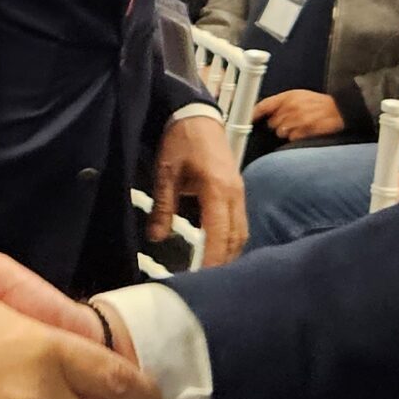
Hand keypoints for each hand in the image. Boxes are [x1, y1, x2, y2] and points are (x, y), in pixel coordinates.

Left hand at [151, 114, 246, 266]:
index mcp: (217, 190)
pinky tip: (219, 249)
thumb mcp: (165, 173)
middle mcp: (234, 193)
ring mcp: (239, 191)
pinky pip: (240, 221)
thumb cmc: (180, 141)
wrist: (197, 114)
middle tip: (208, 283)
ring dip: (230, 252)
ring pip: (242, 231)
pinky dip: (231, 239)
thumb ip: (163, 207)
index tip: (202, 279)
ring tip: (214, 272)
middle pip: (236, 238)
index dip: (212, 260)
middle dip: (224, 262)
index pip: (219, 234)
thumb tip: (157, 238)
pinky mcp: (238, 190)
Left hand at [251, 89, 344, 142]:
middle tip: (291, 122)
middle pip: (272, 123)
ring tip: (300, 126)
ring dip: (288, 132)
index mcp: (288, 96)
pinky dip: (297, 137)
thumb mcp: (298, 96)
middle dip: (278, 124)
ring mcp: (299, 118)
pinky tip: (305, 131)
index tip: (247, 120)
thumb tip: (261, 112)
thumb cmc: (318, 104)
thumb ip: (280, 103)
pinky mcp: (306, 129)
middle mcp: (291, 106)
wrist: (339, 109)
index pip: (264, 105)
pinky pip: (292, 138)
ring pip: (281, 132)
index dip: (253, 114)